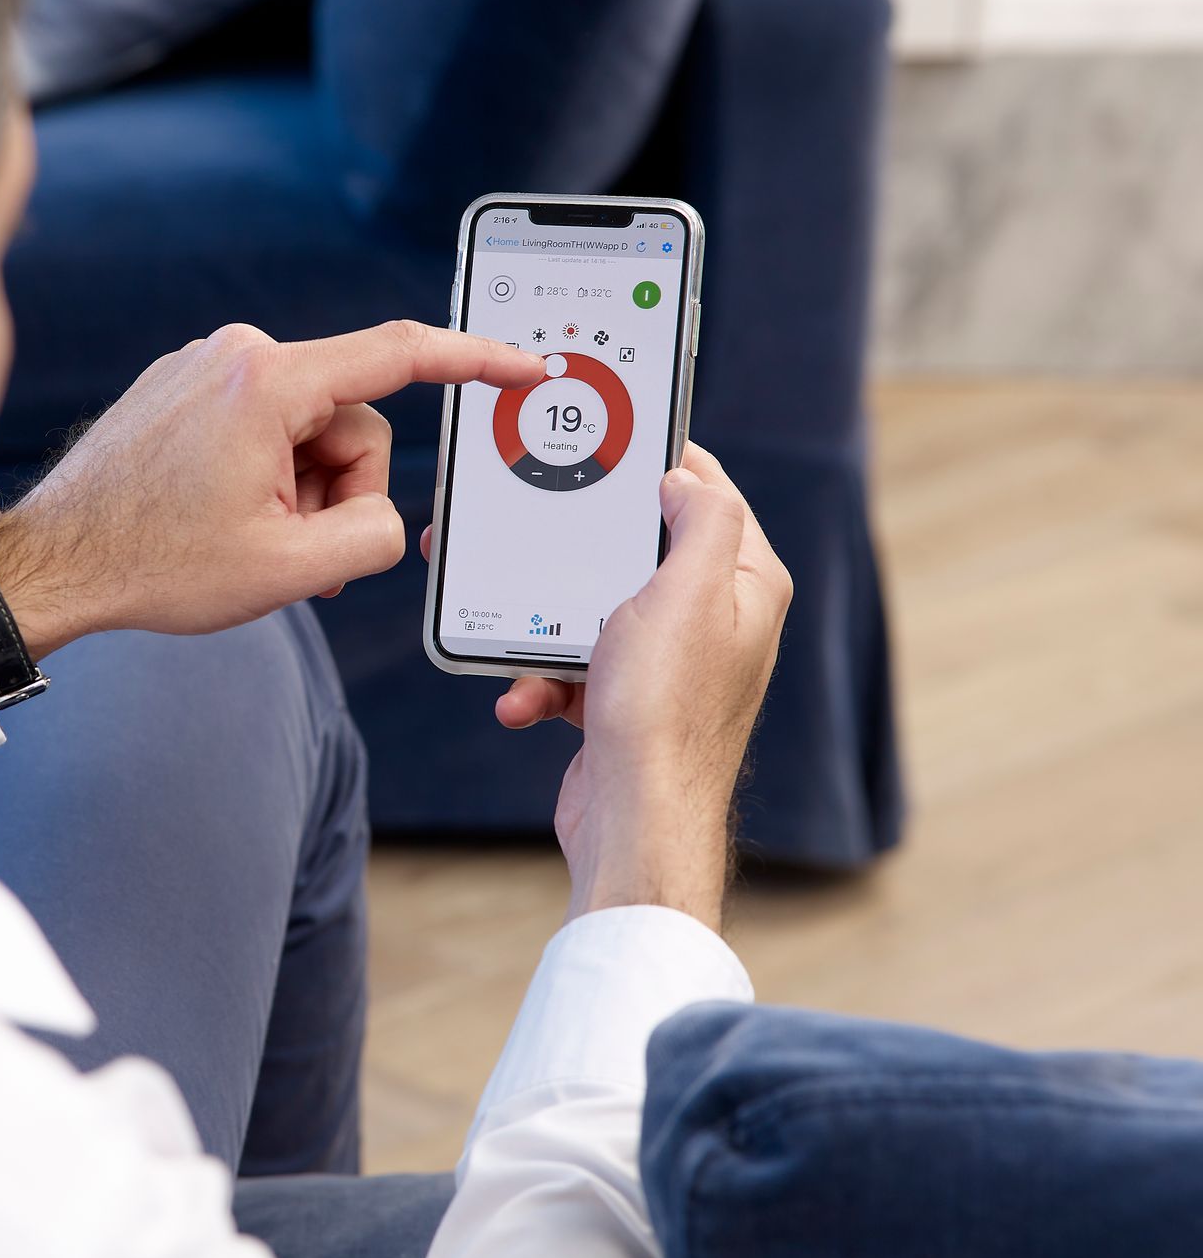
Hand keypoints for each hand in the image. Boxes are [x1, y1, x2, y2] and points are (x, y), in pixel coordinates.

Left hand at [0, 320, 542, 655]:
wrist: (51, 563)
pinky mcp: (185, 385)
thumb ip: (372, 535)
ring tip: (241, 533)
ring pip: (308, 429)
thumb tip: (384, 512)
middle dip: (337, 488)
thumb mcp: (289, 571)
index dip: (477, 361)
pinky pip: (263, 426)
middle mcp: (238, 354)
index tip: (526, 365)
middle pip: (350, 419)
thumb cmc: (153, 565)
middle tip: (284, 543)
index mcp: (269, 382)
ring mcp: (206, 365)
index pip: (401, 354)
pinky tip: (215, 515)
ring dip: (296, 489)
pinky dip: (262, 475)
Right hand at [426, 443, 790, 927]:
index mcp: (745, 584)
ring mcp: (670, 664)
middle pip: (636, 550)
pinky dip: (540, 681)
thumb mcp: (688, 590)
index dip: (659, 458)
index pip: (707, 493)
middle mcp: (715, 620)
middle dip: (576, 550)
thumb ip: (701, 518)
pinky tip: (521, 700)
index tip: (610, 436)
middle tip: (532, 523)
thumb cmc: (664, 709)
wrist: (634, 821)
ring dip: (543, 630)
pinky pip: (573, 669)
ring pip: (593, 611)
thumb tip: (683, 478)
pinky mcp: (627, 702)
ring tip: (511, 644)